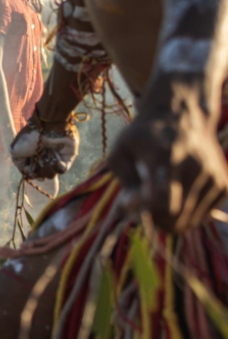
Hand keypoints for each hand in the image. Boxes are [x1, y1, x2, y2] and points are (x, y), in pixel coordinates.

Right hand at [10, 113, 78, 179]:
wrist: (47, 127)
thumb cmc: (30, 137)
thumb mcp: (15, 151)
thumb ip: (20, 166)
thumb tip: (30, 175)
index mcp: (32, 157)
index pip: (32, 173)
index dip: (31, 174)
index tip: (31, 170)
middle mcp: (44, 159)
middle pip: (41, 176)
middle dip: (38, 170)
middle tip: (38, 157)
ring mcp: (55, 159)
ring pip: (51, 175)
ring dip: (46, 166)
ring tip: (46, 154)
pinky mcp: (67, 159)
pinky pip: (61, 171)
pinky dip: (56, 166)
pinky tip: (55, 156)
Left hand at [106, 80, 227, 232]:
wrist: (182, 116)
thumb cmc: (144, 137)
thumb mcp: (122, 151)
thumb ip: (125, 181)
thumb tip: (129, 209)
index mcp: (165, 156)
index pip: (159, 200)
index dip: (145, 212)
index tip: (135, 207)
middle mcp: (193, 166)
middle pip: (175, 214)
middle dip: (156, 220)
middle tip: (146, 213)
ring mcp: (211, 175)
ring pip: (191, 219)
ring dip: (172, 221)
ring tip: (160, 207)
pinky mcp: (223, 184)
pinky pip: (204, 215)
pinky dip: (190, 216)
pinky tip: (179, 201)